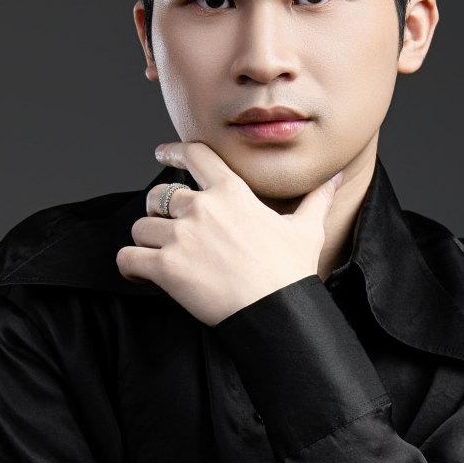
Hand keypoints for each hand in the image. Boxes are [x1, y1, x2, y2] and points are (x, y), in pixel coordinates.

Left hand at [116, 142, 342, 325]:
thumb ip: (315, 200)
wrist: (276, 310)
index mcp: (231, 193)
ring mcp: (181, 237)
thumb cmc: (290, 273)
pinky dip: (129, 266)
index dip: (175, 152)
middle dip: (157, 211)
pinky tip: (139, 273)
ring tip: (155, 257)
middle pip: (158, 196)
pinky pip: (128, 258)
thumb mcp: (307, 230)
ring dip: (145, 242)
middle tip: (164, 228)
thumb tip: (335, 178)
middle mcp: (201, 208)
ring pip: (140, 228)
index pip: (195, 156)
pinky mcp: (166, 267)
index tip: (163, 153)